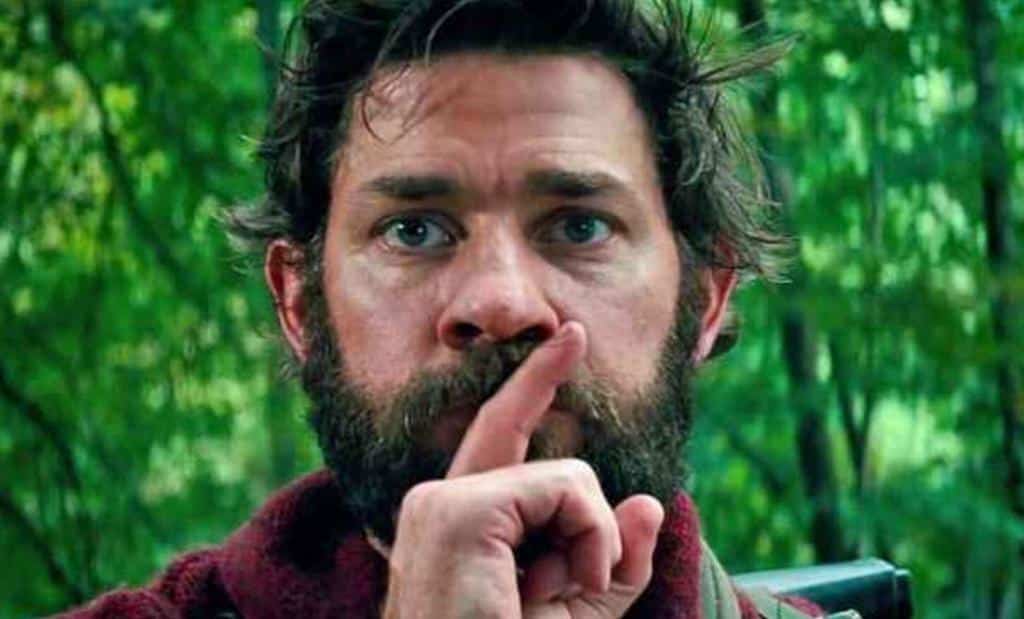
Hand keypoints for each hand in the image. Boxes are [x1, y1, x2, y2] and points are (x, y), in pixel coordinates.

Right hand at [383, 322, 664, 618]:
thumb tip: (647, 499)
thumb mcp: (577, 617)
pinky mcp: (459, 513)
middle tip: (567, 387)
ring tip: (556, 598)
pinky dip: (589, 538)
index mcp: (458, 527)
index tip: (568, 338)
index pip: (497, 440)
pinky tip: (564, 583)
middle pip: (528, 445)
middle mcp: (437, 504)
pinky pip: (567, 489)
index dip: (532, 386)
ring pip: (568, 476)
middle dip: (551, 417)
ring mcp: (441, 505)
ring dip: (590, 542)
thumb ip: (612, 561)